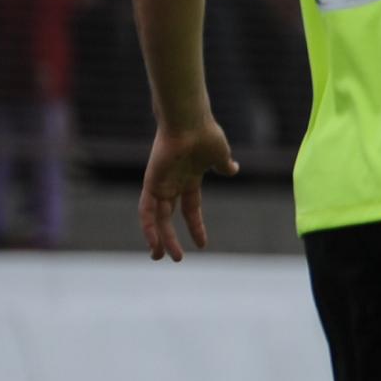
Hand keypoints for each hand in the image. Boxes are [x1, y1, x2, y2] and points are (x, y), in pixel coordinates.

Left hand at [138, 117, 237, 260]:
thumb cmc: (206, 134)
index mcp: (189, 179)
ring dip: (159, 239)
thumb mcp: (220, 155)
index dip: (196, 226)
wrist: (190, 121)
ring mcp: (160, 184)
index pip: (190, 208)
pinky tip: (153, 242)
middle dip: (170, 238)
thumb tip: (233, 169)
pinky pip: (146, 211)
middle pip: (168, 217)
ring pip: (156, 219)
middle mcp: (172, 184)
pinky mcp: (151, 184)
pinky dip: (148, 227)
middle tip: (174, 258)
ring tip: (160, 258)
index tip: (203, 244)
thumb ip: (223, 165)